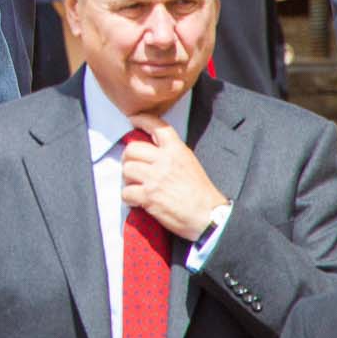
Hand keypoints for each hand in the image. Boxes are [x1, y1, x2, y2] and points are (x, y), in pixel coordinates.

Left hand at [122, 115, 228, 240]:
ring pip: (126, 169)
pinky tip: (137, 200)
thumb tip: (151, 150)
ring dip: (128, 179)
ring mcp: (155, 178)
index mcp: (177, 151)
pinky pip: (126, 192)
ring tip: (137, 185)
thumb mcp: (190, 163)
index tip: (133, 120)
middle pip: (132, 149)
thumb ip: (171, 154)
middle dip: (128, 158)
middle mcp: (165, 161)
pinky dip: (129, 197)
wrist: (209, 217)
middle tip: (133, 167)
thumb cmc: (201, 194)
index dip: (142, 120)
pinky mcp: (149, 196)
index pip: (157, 127)